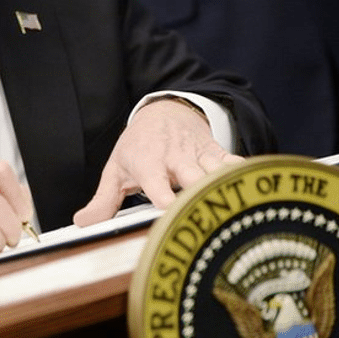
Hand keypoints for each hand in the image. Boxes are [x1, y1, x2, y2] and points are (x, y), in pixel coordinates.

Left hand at [73, 97, 242, 225]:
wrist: (166, 112)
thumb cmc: (138, 147)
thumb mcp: (116, 170)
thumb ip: (103, 201)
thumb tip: (82, 225)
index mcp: (148, 163)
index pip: (156, 181)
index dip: (164, 197)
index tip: (169, 211)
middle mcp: (176, 158)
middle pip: (192, 177)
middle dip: (200, 194)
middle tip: (207, 216)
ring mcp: (199, 154)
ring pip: (218, 171)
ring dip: (226, 188)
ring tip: (238, 212)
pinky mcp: (217, 153)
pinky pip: (235, 164)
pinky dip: (245, 176)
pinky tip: (256, 193)